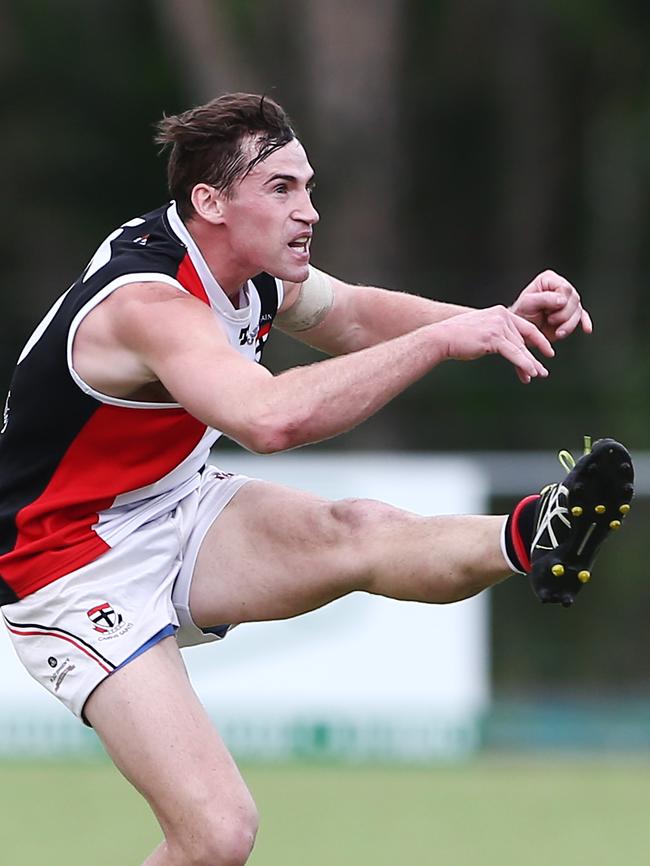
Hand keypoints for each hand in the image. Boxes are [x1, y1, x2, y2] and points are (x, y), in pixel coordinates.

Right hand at [435, 305, 553, 383]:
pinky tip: (531, 373)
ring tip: (539, 375)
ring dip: (531, 363)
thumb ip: (496, 335)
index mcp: (500, 312)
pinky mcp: (493, 338)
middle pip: (523, 339)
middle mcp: (502, 316)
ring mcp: (498, 326)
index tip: (547, 351)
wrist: (441, 338)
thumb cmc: (458, 338)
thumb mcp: (482, 332)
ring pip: (520, 347)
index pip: (525, 327)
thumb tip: (506, 347)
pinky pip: (514, 353)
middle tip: (542, 371)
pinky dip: (524, 364)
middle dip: (533, 357)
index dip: (538, 340)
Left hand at [510, 270, 591, 341]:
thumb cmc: (521, 314)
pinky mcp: (571, 314)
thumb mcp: (527, 304)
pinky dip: (584, 323)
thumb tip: (563, 300)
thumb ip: (544, 299)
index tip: (547, 311)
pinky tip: (587, 329)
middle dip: (564, 314)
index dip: (560, 300)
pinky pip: (582, 317)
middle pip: (574, 299)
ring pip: (578, 310)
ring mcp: (567, 301)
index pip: (564, 287)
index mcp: (549, 280)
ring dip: (569, 324)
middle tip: (550, 320)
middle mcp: (560, 287)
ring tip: (558, 332)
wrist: (522, 330)